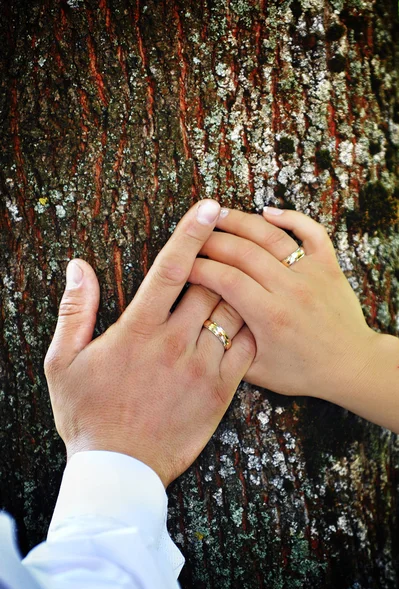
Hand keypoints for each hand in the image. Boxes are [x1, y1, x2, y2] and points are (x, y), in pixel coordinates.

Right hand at [44, 200, 254, 486]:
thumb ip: (74, 310)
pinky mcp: (221, 390)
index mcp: (138, 329)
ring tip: (242, 272)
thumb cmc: (87, 415)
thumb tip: (79, 266)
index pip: (171, 268)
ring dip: (237, 287)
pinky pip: (247, 347)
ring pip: (233, 310)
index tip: (209, 206)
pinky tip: (249, 314)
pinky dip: (249, 326)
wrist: (120, 470)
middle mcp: (175, 342)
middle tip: (225, 241)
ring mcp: (203, 367)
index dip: (191, 232)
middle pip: (211, 283)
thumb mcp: (63, 362)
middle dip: (219, 257)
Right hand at [190, 207, 378, 399]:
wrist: (350, 367)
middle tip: (193, 239)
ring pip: (271, 235)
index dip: (199, 268)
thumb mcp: (258, 371)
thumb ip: (228, 348)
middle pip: (243, 252)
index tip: (183, 266)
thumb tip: (201, 320)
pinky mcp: (328, 265)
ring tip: (218, 214)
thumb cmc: (303, 371)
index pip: (225, 279)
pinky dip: (290, 217)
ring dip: (242, 221)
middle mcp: (290, 289)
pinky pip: (311, 231)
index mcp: (270, 316)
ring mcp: (311, 274)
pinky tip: (267, 212)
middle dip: (212, 241)